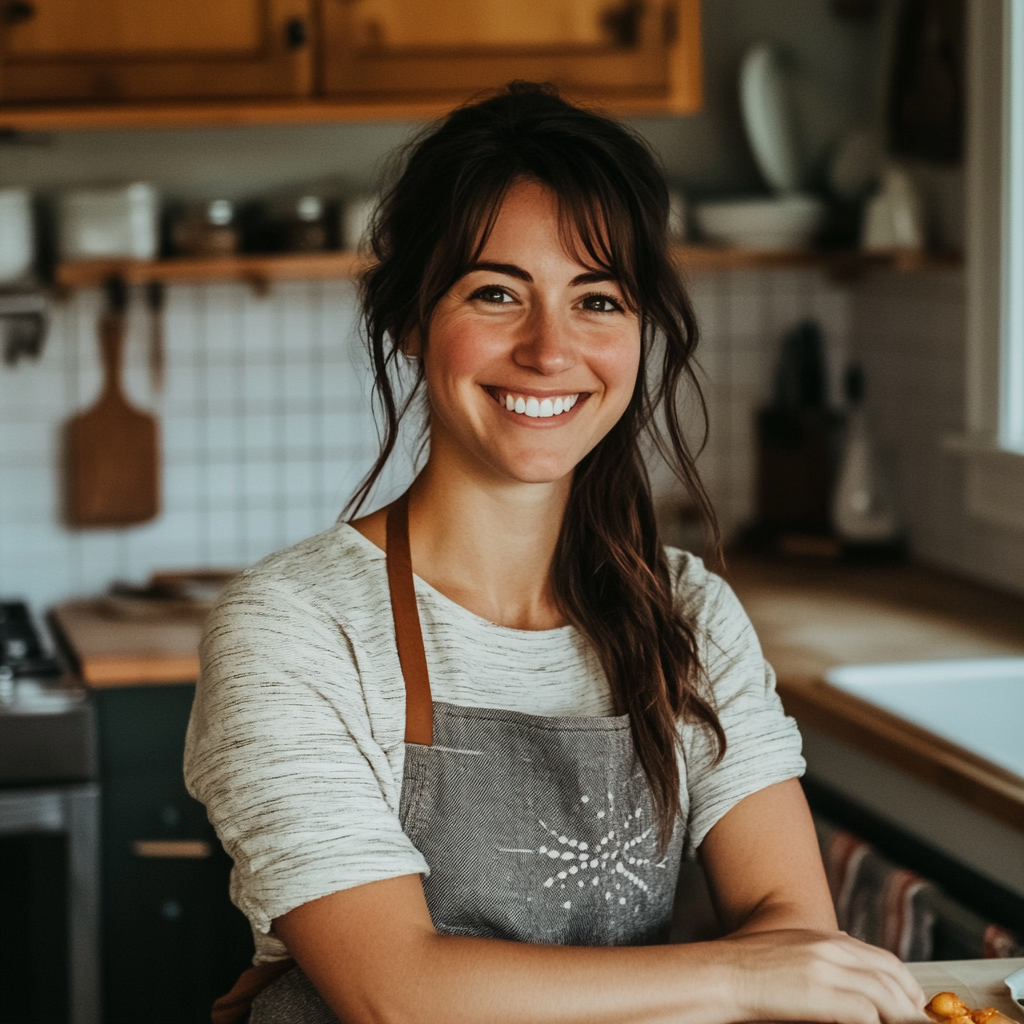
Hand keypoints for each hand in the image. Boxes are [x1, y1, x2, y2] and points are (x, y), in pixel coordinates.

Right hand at [722, 929, 928, 1023]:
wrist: (720, 975)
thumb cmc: (745, 969)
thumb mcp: (786, 950)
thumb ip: (817, 954)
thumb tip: (844, 957)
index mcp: (824, 938)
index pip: (882, 959)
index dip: (905, 984)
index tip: (913, 1005)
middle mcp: (831, 948)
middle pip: (892, 975)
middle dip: (912, 1004)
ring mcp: (827, 969)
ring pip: (887, 996)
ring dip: (903, 1018)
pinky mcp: (822, 993)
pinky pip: (868, 1014)